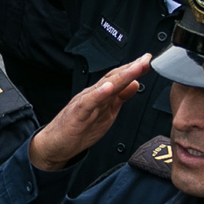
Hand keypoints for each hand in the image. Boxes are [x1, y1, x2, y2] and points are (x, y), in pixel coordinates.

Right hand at [28, 54, 153, 172]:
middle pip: (114, 78)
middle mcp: (93, 94)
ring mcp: (85, 102)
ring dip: (120, 77)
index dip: (134, 69)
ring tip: (134, 69)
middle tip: (146, 60)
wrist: (55, 144)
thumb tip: (135, 84)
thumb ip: (120, 97)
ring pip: (104, 87)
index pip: (119, 78)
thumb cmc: (78, 129)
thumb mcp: (107, 113)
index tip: (149, 61)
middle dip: (132, 69)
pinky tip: (108, 88)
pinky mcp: (77, 114)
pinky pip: (89, 102)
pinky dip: (99, 94)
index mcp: (101, 95)